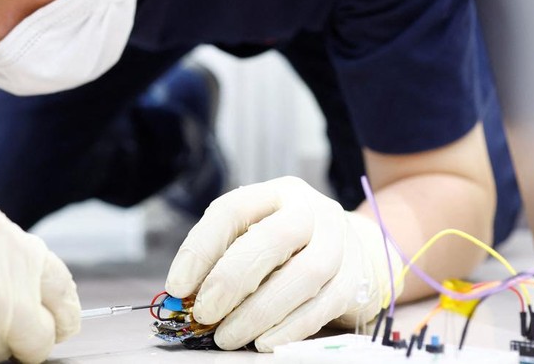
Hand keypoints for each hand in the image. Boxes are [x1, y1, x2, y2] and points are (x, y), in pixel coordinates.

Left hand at [165, 176, 401, 351]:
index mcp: (277, 193)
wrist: (353, 250)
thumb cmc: (288, 246)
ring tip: (227, 336)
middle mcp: (311, 210)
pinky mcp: (356, 278)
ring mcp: (339, 242)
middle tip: (204, 313)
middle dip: (232, 280)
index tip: (177, 286)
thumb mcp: (254, 234)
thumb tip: (184, 293)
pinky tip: (262, 341)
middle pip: (273, 239)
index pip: (232, 210)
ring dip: (258, 312)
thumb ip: (222, 256)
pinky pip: (323, 306)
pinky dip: (289, 328)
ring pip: (303, 275)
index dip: (201, 249)